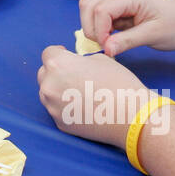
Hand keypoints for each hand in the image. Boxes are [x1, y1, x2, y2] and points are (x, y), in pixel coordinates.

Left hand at [37, 46, 152, 146]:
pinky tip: (83, 106)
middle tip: (73, 74)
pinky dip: (65, 106)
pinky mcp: (59, 122)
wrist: (130, 116)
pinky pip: (57, 110)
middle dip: (56, 71)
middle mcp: (49, 85)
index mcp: (57, 64)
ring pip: (48, 93)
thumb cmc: (119, 84)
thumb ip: (80, 61)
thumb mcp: (100, 60)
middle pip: (45, 73)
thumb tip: (75, 65)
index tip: (66, 55)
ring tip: (79, 92)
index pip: (48, 53)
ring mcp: (52, 106)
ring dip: (58, 89)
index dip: (59, 52)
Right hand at [78, 0, 174, 56]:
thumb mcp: (154, 35)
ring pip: (90, 8)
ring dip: (94, 27)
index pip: (99, 10)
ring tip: (109, 43)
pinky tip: (114, 38)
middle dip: (91, 28)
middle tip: (105, 47)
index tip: (108, 49)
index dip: (99, 31)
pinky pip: (100, 13)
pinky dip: (100, 27)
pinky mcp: (119, 5)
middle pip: (88, 5)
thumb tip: (105, 49)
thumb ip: (127, 41)